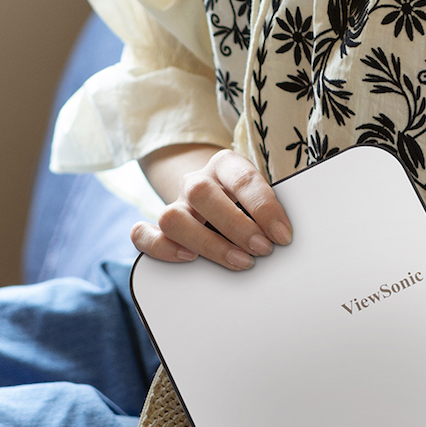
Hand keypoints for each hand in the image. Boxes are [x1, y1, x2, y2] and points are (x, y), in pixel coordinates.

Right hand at [132, 148, 291, 269]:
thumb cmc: (250, 206)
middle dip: (236, 226)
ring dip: (207, 243)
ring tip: (239, 261)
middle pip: (201, 193)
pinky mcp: (158, 228)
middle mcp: (195, 182)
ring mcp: (175, 205)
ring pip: (171, 217)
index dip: (263, 207)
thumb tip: (283, 239)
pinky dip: (161, 248)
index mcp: (225, 165)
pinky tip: (189, 259)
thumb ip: (271, 212)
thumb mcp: (263, 199)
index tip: (282, 236)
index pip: (241, 178)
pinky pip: (142, 235)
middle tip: (262, 249)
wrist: (221, 201)